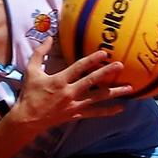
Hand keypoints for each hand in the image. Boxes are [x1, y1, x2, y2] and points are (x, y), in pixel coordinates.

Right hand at [12, 40, 129, 130]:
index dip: (92, 59)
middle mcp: (69, 92)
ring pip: (98, 98)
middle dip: (107, 73)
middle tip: (121, 65)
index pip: (78, 67)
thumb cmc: (30, 94)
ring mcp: (74, 104)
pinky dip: (108, 111)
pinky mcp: (76, 114)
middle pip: (92, 81)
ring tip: (129, 88)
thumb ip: (39, 53)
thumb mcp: (31, 71)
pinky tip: (121, 108)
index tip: (104, 53)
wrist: (27, 119)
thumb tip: (48, 38)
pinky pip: (95, 113)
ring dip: (114, 92)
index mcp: (59, 80)